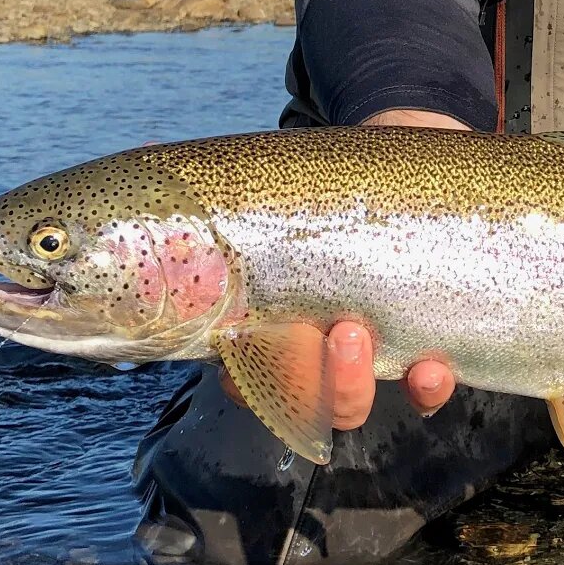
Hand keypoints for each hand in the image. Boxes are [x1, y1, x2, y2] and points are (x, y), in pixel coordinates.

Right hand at [220, 109, 464, 426]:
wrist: (400, 163)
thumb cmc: (315, 184)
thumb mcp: (255, 190)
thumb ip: (204, 209)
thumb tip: (128, 177)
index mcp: (264, 325)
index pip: (245, 378)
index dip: (245, 381)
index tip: (247, 342)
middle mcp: (313, 350)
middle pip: (301, 399)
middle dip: (315, 381)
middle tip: (338, 331)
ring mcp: (368, 352)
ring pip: (350, 401)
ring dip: (353, 382)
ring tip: (362, 333)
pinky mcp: (424, 343)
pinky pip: (425, 390)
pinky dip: (428, 387)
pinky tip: (435, 366)